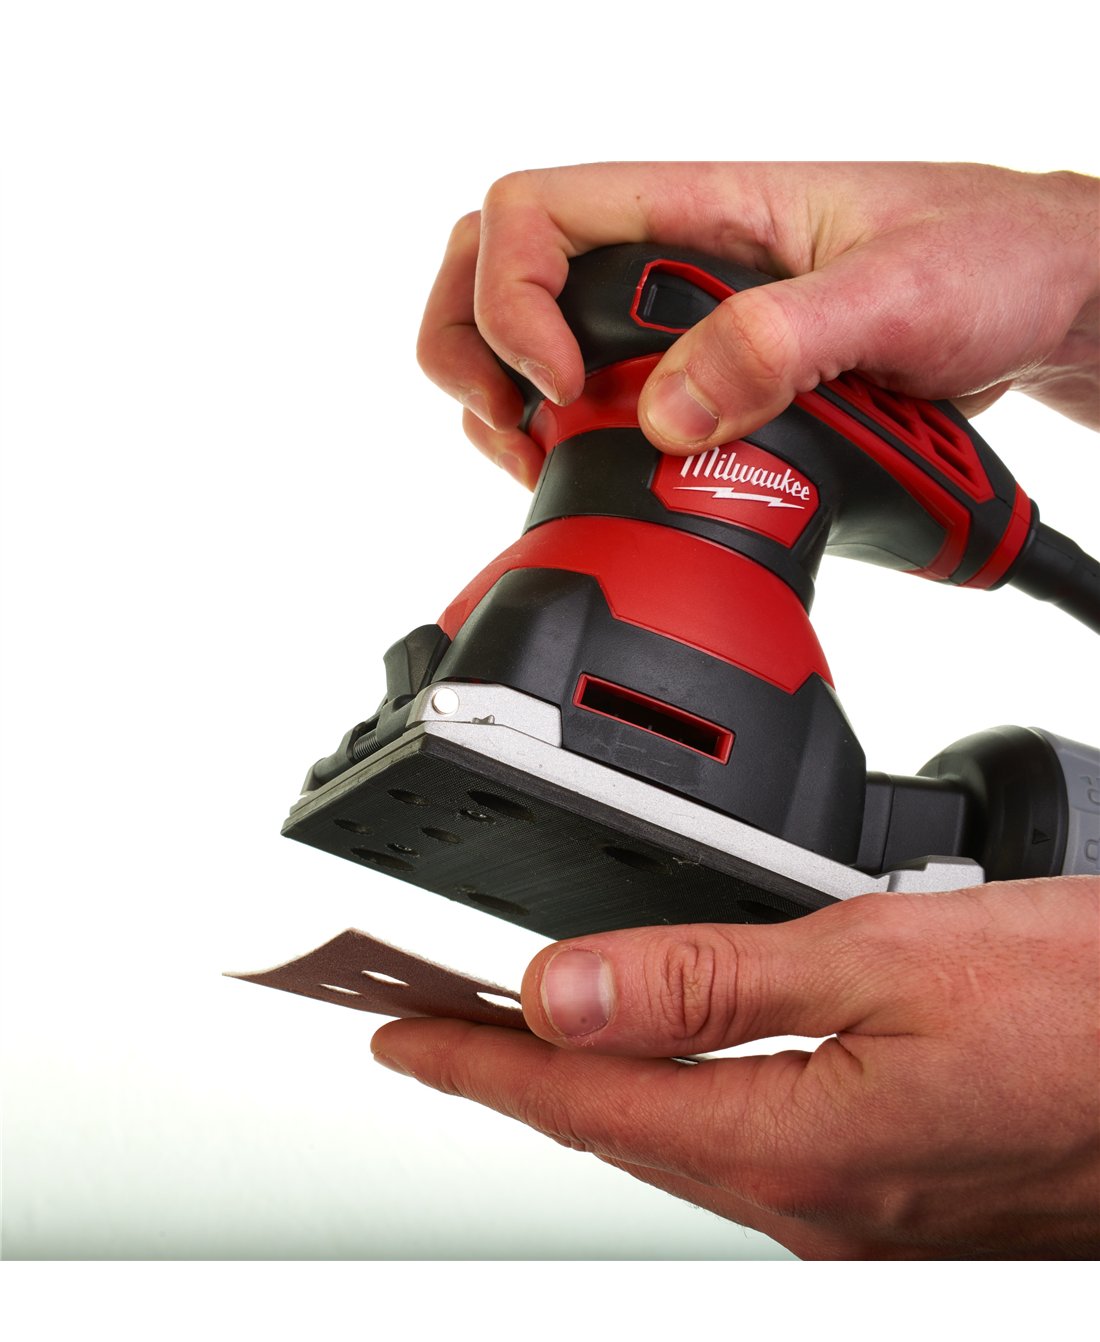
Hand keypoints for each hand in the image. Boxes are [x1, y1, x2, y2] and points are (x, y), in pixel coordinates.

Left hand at [372, 878, 1099, 1258]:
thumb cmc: (1092, 1008)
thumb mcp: (889, 957)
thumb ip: (714, 980)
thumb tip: (565, 992)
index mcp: (800, 1147)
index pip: (585, 1104)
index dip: (475, 1066)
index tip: (398, 1036)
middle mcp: (820, 1206)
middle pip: (620, 1134)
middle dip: (517, 1078)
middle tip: (438, 1029)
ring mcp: (861, 1217)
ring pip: (682, 1144)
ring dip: (596, 1090)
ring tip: (528, 1039)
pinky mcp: (899, 1201)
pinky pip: (748, 1149)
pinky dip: (681, 1101)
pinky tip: (670, 1068)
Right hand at [417, 162, 1099, 486]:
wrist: (1036, 300)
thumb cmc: (984, 259)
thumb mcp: (894, 294)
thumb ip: (780, 343)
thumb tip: (667, 408)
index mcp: (700, 205)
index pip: (535, 213)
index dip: (513, 301)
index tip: (563, 387)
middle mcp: (669, 257)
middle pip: (499, 266)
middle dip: (473, 349)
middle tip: (508, 426)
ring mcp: (675, 320)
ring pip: (532, 336)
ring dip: (506, 402)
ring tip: (537, 458)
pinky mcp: (699, 376)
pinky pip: (594, 395)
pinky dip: (562, 436)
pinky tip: (586, 469)